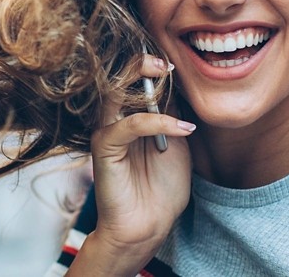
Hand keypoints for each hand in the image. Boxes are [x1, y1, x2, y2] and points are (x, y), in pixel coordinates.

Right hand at [68, 55, 193, 274]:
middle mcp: (114, 120)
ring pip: (115, 92)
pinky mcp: (105, 148)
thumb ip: (174, 116)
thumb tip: (183, 87)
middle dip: (142, 63)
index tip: (178, 64)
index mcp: (130, 117)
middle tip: (166, 62)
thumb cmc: (161, 189)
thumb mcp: (178, 144)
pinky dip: (158, 122)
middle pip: (119, 79)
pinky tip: (183, 128)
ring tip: (166, 73)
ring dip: (140, 79)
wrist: (147, 226)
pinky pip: (129, 125)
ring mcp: (107, 132)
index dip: (155, 69)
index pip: (136, 81)